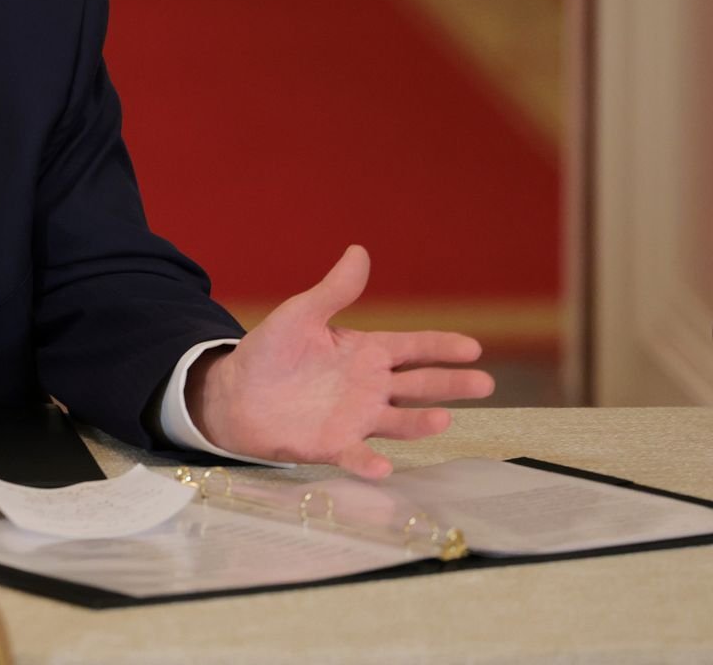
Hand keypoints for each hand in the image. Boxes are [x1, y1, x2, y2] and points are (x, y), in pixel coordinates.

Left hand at [188, 245, 494, 477]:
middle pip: (419, 385)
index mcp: (366, 353)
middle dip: (451, 385)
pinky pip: (355, 455)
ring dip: (419, 422)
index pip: (413, 348)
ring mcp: (355, 418)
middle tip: (484, 384)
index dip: (442, 347)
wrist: (234, 393)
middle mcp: (370, 387)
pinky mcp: (332, 445)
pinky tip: (383, 466)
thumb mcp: (301, 314)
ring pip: (398, 421)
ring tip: (442, 419)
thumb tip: (359, 251)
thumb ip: (334, 290)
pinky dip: (369, 461)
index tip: (473, 348)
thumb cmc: (270, 352)